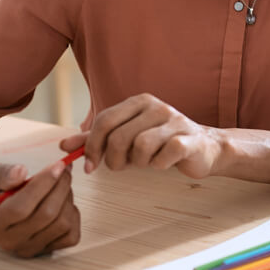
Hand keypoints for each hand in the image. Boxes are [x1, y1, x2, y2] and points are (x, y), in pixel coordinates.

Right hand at [0, 160, 79, 258]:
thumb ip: (1, 174)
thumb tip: (20, 173)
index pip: (21, 208)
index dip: (43, 184)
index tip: (58, 165)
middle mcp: (10, 241)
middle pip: (46, 215)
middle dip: (61, 186)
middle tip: (64, 168)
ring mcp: (29, 249)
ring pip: (62, 224)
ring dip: (67, 198)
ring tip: (61, 184)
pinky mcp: (47, 251)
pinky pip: (71, 235)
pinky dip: (73, 215)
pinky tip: (63, 203)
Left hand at [59, 93, 222, 178]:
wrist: (205, 147)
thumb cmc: (161, 142)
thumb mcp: (126, 137)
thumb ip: (96, 139)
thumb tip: (64, 145)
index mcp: (139, 101)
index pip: (104, 120)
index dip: (92, 146)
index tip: (90, 165)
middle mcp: (157, 107)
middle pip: (119, 136)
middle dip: (113, 159)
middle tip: (119, 167)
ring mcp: (175, 121)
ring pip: (140, 146)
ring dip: (138, 162)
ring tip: (145, 162)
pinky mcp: (189, 139)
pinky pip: (162, 156)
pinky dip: (158, 165)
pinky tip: (163, 163)